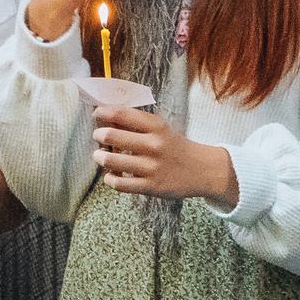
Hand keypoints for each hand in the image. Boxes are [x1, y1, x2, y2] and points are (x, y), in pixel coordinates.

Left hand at [92, 103, 231, 201]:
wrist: (202, 171)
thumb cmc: (176, 147)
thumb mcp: (163, 129)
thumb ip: (138, 124)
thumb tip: (107, 118)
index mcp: (157, 126)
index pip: (122, 113)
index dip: (103, 112)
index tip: (96, 114)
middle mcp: (154, 145)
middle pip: (110, 135)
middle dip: (98, 135)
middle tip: (98, 136)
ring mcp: (151, 167)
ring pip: (109, 161)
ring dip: (99, 157)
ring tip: (100, 156)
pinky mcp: (150, 187)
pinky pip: (118, 184)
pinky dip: (110, 179)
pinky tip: (112, 175)